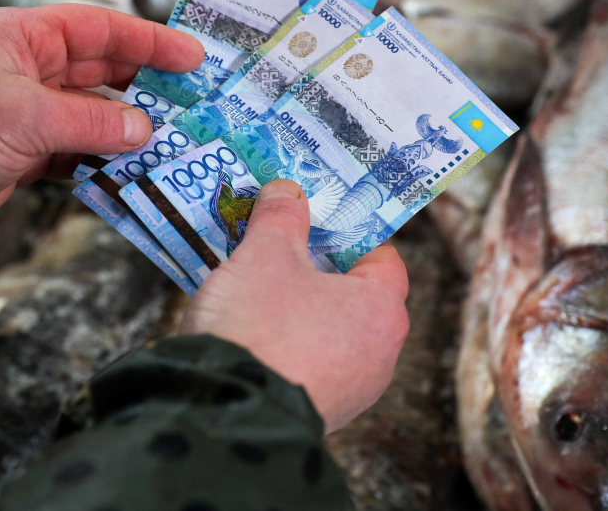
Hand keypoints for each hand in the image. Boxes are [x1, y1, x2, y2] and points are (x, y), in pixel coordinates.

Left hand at [0, 5, 203, 234]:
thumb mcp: (25, 118)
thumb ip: (92, 121)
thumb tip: (145, 130)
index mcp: (22, 37)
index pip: (99, 28)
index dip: (149, 40)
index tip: (193, 57)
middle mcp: (27, 68)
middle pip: (102, 69)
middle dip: (146, 86)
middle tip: (193, 103)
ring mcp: (27, 111)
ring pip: (94, 113)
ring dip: (128, 129)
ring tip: (172, 142)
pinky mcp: (24, 151)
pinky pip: (78, 149)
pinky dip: (104, 161)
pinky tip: (132, 171)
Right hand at [180, 179, 409, 432]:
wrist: (224, 418)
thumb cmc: (259, 329)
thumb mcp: (266, 255)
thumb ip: (281, 217)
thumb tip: (287, 191)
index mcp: (383, 311)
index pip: (383, 257)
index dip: (349, 232)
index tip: (317, 219)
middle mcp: (379, 356)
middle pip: (356, 295)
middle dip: (318, 270)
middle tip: (282, 249)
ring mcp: (352, 392)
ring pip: (332, 333)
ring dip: (301, 311)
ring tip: (258, 290)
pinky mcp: (320, 415)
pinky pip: (311, 366)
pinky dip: (289, 347)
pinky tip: (253, 335)